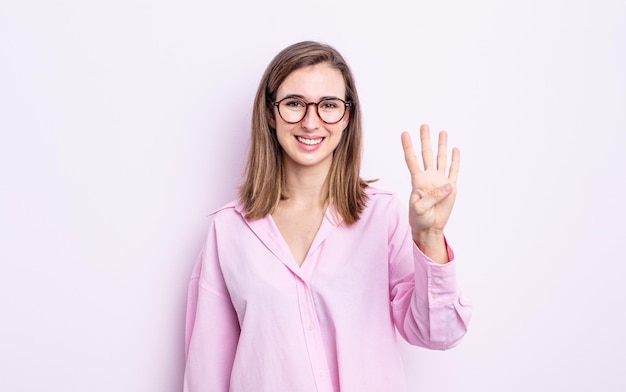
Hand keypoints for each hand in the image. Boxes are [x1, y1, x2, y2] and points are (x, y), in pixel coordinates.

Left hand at [401, 124, 459, 239]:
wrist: (429, 228)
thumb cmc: (419, 218)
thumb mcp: (419, 208)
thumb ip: (431, 196)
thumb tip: (448, 185)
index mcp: (417, 181)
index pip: (411, 160)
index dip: (408, 147)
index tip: (404, 133)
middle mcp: (428, 177)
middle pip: (427, 154)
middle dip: (425, 140)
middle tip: (424, 126)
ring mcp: (440, 182)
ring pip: (441, 159)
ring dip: (442, 146)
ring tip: (442, 132)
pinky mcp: (451, 188)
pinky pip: (454, 171)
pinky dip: (455, 160)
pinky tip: (455, 149)